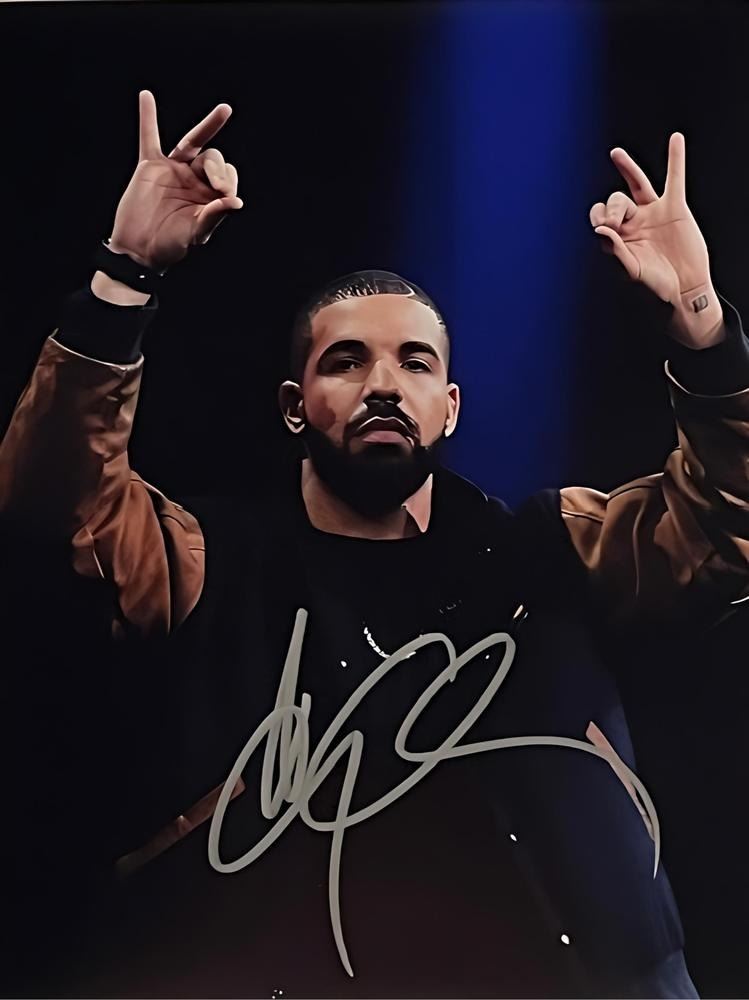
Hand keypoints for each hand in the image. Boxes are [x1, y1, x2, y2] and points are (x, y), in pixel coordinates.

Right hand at [107, 90, 243, 269]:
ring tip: (226, 111)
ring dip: (209, 126)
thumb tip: (236, 202)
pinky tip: (146, 97)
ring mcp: (173, 171)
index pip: (227, 177)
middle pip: (213, 158)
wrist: (138, 250)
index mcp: (210, 196)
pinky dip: (147, 117)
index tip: (221, 194)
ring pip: (192, 143)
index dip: (227, 180)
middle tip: (212, 182)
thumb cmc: (169, 246)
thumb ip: (214, 216)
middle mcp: (194, 181)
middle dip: (216, 166)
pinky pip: (149, 138)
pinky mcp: (150, 167)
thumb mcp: (196, 233)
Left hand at [591, 133, 723, 346]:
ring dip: (627, 168)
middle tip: (617, 223)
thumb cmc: (657, 284)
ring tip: (615, 154)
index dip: (599, 218)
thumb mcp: (632, 271)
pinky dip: (676, 159)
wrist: (685, 288)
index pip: (599, 218)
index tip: (606, 231)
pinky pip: (675, 179)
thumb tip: (600, 229)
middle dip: (613, 210)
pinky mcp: (675, 208)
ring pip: (637, 185)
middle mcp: (633, 222)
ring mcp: (653, 213)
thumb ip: (615, 250)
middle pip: (615, 201)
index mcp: (619, 237)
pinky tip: (676, 140)